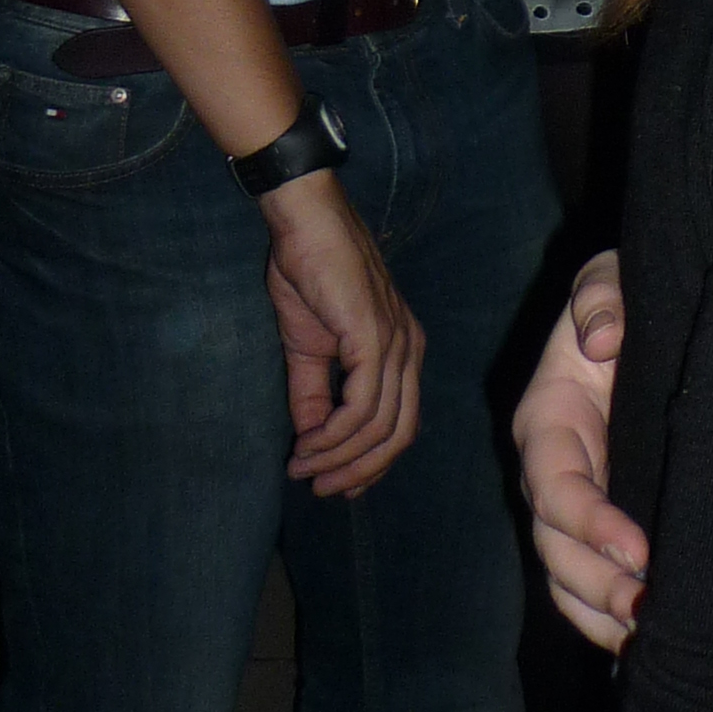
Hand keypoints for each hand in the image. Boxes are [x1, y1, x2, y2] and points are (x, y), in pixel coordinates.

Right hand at [259, 174, 424, 495]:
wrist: (304, 223)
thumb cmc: (309, 275)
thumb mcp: (308, 348)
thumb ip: (314, 395)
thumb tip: (311, 442)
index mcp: (402, 351)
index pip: (403, 423)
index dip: (373, 463)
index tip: (335, 485)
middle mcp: (409, 349)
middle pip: (400, 433)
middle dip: (360, 471)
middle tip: (319, 488)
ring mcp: (396, 342)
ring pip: (381, 425)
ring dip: (339, 457)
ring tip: (303, 468)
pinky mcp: (375, 335)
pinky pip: (363, 403)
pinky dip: (335, 434)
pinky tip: (308, 444)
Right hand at [515, 250, 645, 650]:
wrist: (639, 319)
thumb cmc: (623, 299)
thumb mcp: (610, 280)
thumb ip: (601, 298)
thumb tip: (602, 339)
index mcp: (547, 420)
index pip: (556, 484)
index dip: (590, 521)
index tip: (640, 550)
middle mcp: (549, 471)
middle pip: (555, 546)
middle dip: (598, 584)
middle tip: (649, 608)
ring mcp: (570, 503)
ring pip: (564, 577)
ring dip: (599, 613)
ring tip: (647, 639)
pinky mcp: (594, 523)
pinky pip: (583, 583)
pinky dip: (602, 618)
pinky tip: (641, 645)